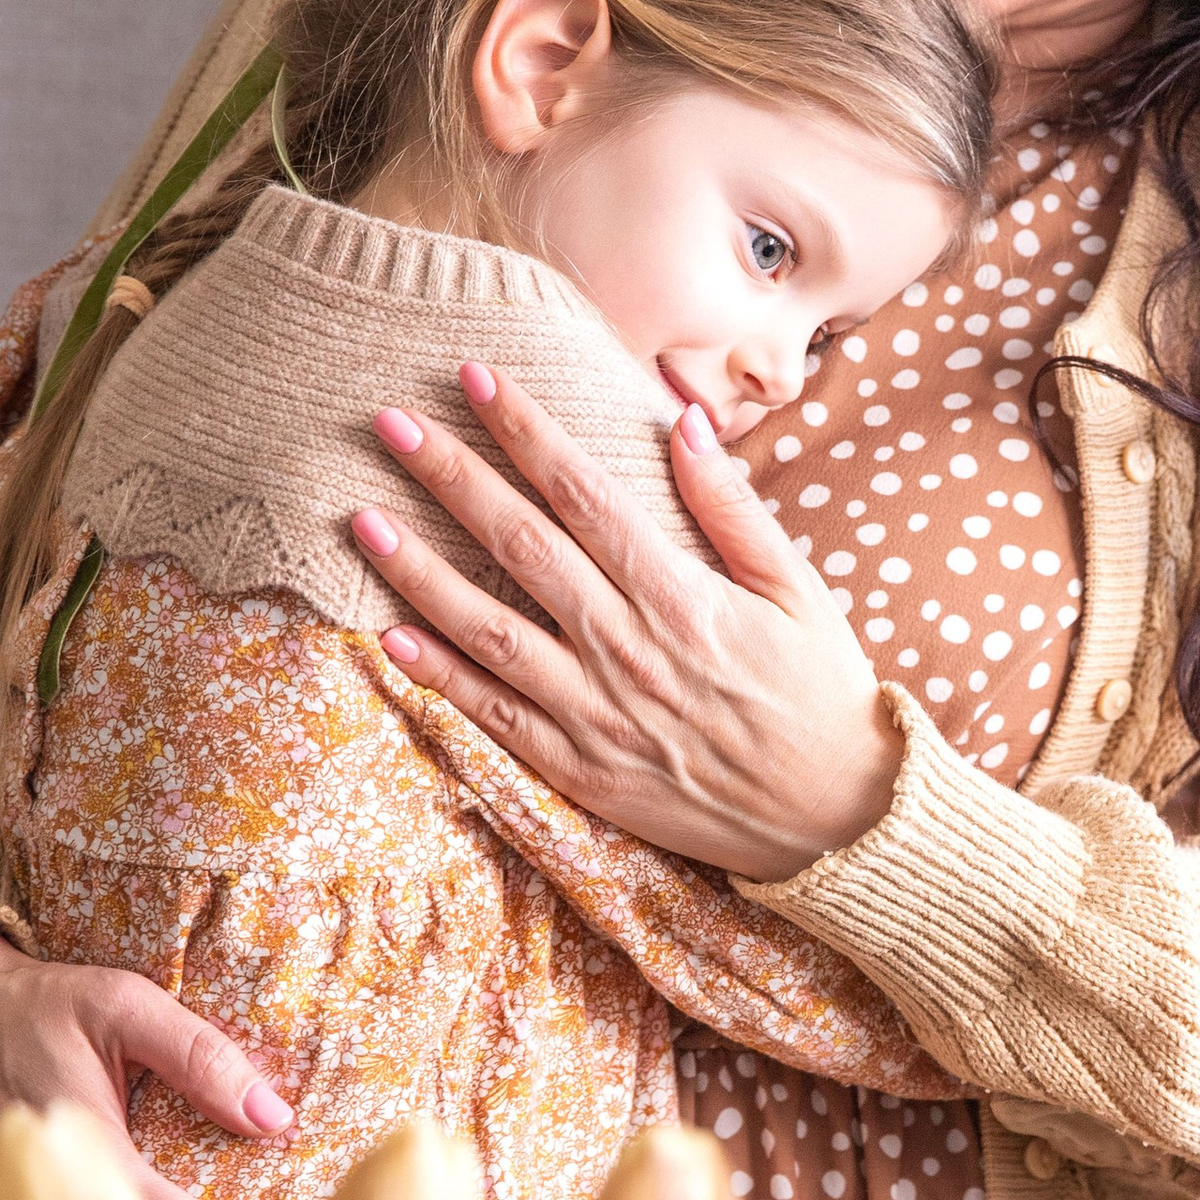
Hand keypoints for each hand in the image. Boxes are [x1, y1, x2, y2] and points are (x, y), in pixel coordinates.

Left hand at [350, 367, 904, 877]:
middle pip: (521, 546)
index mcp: (682, 596)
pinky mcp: (582, 771)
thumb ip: (733, 506)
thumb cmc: (822, 695)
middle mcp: (628, 649)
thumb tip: (683, 419)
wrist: (838, 821)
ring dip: (418, 571)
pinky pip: (495, 717)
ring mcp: (598, 714)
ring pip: (489, 629)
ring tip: (361, 520)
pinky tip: (387, 637)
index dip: (526, 432)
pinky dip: (439, 677)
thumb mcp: (799, 589)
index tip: (475, 378)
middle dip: (450, 478)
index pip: (585, 494)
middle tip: (389, 422)